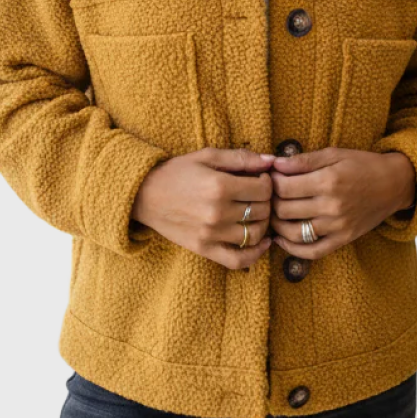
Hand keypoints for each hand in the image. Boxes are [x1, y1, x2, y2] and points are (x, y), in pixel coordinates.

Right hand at [131, 147, 275, 268]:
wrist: (145, 195)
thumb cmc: (177, 172)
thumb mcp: (207, 156)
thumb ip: (240, 158)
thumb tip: (271, 160)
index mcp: (219, 186)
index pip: (263, 189)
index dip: (268, 183)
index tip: (260, 179)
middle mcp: (217, 212)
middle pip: (262, 211)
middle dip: (266, 201)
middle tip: (259, 196)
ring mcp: (211, 234)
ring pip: (255, 234)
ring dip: (263, 224)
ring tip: (258, 214)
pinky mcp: (204, 249)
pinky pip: (238, 260)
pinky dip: (255, 254)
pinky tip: (263, 242)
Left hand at [267, 147, 415, 259]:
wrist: (394, 184)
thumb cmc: (362, 165)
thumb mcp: (334, 154)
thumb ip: (303, 160)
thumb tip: (274, 164)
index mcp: (328, 181)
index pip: (284, 187)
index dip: (271, 182)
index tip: (269, 177)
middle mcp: (332, 206)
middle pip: (284, 210)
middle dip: (271, 202)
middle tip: (269, 195)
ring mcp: (337, 226)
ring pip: (293, 233)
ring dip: (276, 225)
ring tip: (272, 214)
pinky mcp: (343, 240)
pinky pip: (312, 251)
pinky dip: (292, 250)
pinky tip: (281, 240)